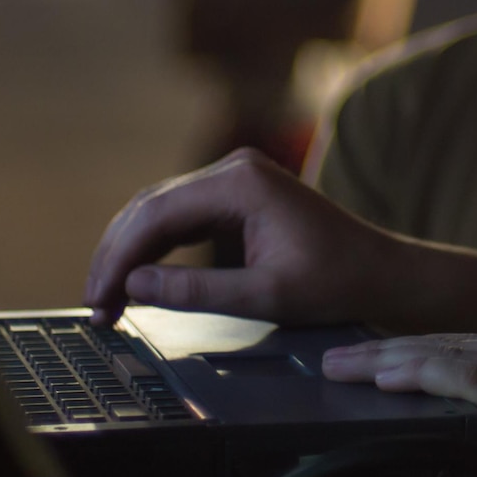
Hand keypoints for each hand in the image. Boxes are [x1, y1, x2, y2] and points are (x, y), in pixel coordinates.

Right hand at [83, 149, 394, 324]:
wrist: (381, 273)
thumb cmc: (336, 282)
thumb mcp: (265, 296)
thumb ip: (196, 291)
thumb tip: (134, 286)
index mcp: (241, 183)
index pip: (156, 214)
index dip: (119, 259)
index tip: (99, 300)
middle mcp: (234, 170)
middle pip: (151, 207)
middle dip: (117, 257)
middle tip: (95, 306)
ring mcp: (236, 179)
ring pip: (160, 210)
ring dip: (131, 252)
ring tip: (107, 300)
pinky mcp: (237, 196)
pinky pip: (181, 217)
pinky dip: (154, 248)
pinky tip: (136, 280)